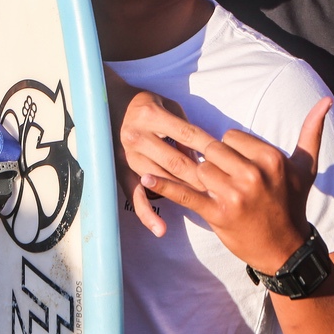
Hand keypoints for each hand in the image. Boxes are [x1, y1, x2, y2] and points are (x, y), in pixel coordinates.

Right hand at [105, 66, 210, 237]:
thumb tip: (201, 156)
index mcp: (151, 116)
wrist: (108, 108)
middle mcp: (137, 137)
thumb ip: (185, 129)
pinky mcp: (121, 172)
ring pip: (161, 179)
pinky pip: (134, 196)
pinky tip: (161, 229)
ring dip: (184, 191)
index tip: (225, 159)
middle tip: (221, 187)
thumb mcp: (168, 106)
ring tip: (205, 200)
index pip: (186, 134)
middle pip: (175, 162)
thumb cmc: (147, 105)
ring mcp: (127, 157)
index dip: (207, 147)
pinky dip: (147, 214)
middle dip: (200, 176)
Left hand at [141, 97, 332, 273]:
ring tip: (188, 173)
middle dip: (209, 157)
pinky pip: (187, 195)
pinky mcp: (217, 214)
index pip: (231, 136)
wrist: (286, 248)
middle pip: (213, 149)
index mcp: (271, 159)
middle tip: (213, 169)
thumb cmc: (294, 203)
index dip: (228, 146)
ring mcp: (233, 195)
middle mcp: (252, 174)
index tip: (233, 160)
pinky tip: (146, 180)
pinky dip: (165, 188)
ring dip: (193, 171)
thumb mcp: (306, 167)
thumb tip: (326, 100)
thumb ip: (312, 131)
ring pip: (200, 168)